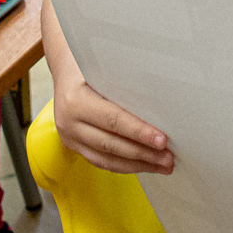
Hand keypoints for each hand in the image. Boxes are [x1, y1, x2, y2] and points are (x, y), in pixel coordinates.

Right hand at [53, 78, 174, 175]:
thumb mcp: (103, 69)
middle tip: (168, 158)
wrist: (64, 70)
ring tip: (162, 165)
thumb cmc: (88, 66)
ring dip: (138, 165)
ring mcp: (70, 137)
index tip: (162, 140)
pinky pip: (102, 162)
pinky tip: (144, 165)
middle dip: (143, 154)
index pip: (113, 120)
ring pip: (107, 160)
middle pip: (111, 145)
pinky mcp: (74, 146)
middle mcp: (69, 122)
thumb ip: (125, 86)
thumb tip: (160, 105)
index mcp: (75, 101)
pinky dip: (125, 166)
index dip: (139, 132)